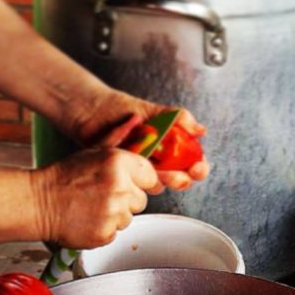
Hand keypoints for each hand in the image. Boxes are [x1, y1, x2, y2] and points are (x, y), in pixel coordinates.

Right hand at [31, 147, 158, 249]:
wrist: (38, 202)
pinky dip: (104, 229)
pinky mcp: (105, 233)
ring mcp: (114, 213)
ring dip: (115, 215)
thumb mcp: (94, 151)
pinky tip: (88, 218)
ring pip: (129, 217)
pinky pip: (115, 232)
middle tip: (104, 194)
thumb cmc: (65, 176)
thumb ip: (119, 140)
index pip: (151, 176)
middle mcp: (120, 187)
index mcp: (119, 163)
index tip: (131, 183)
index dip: (140, 181)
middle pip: (141, 199)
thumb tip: (135, 120)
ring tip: (93, 206)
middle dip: (127, 199)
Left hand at [64, 88, 209, 191]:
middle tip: (179, 176)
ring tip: (153, 167)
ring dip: (158, 180)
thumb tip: (201, 131)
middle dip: (181, 180)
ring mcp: (141, 170)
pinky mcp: (124, 175)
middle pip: (178, 179)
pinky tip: (132, 165)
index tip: (198, 167)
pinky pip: (133, 184)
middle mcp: (159, 162)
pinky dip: (135, 178)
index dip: (199, 168)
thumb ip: (179, 118)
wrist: (93, 111)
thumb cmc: (124, 109)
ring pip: (157, 185)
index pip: (192, 163)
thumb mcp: (155, 111)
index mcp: (172, 147)